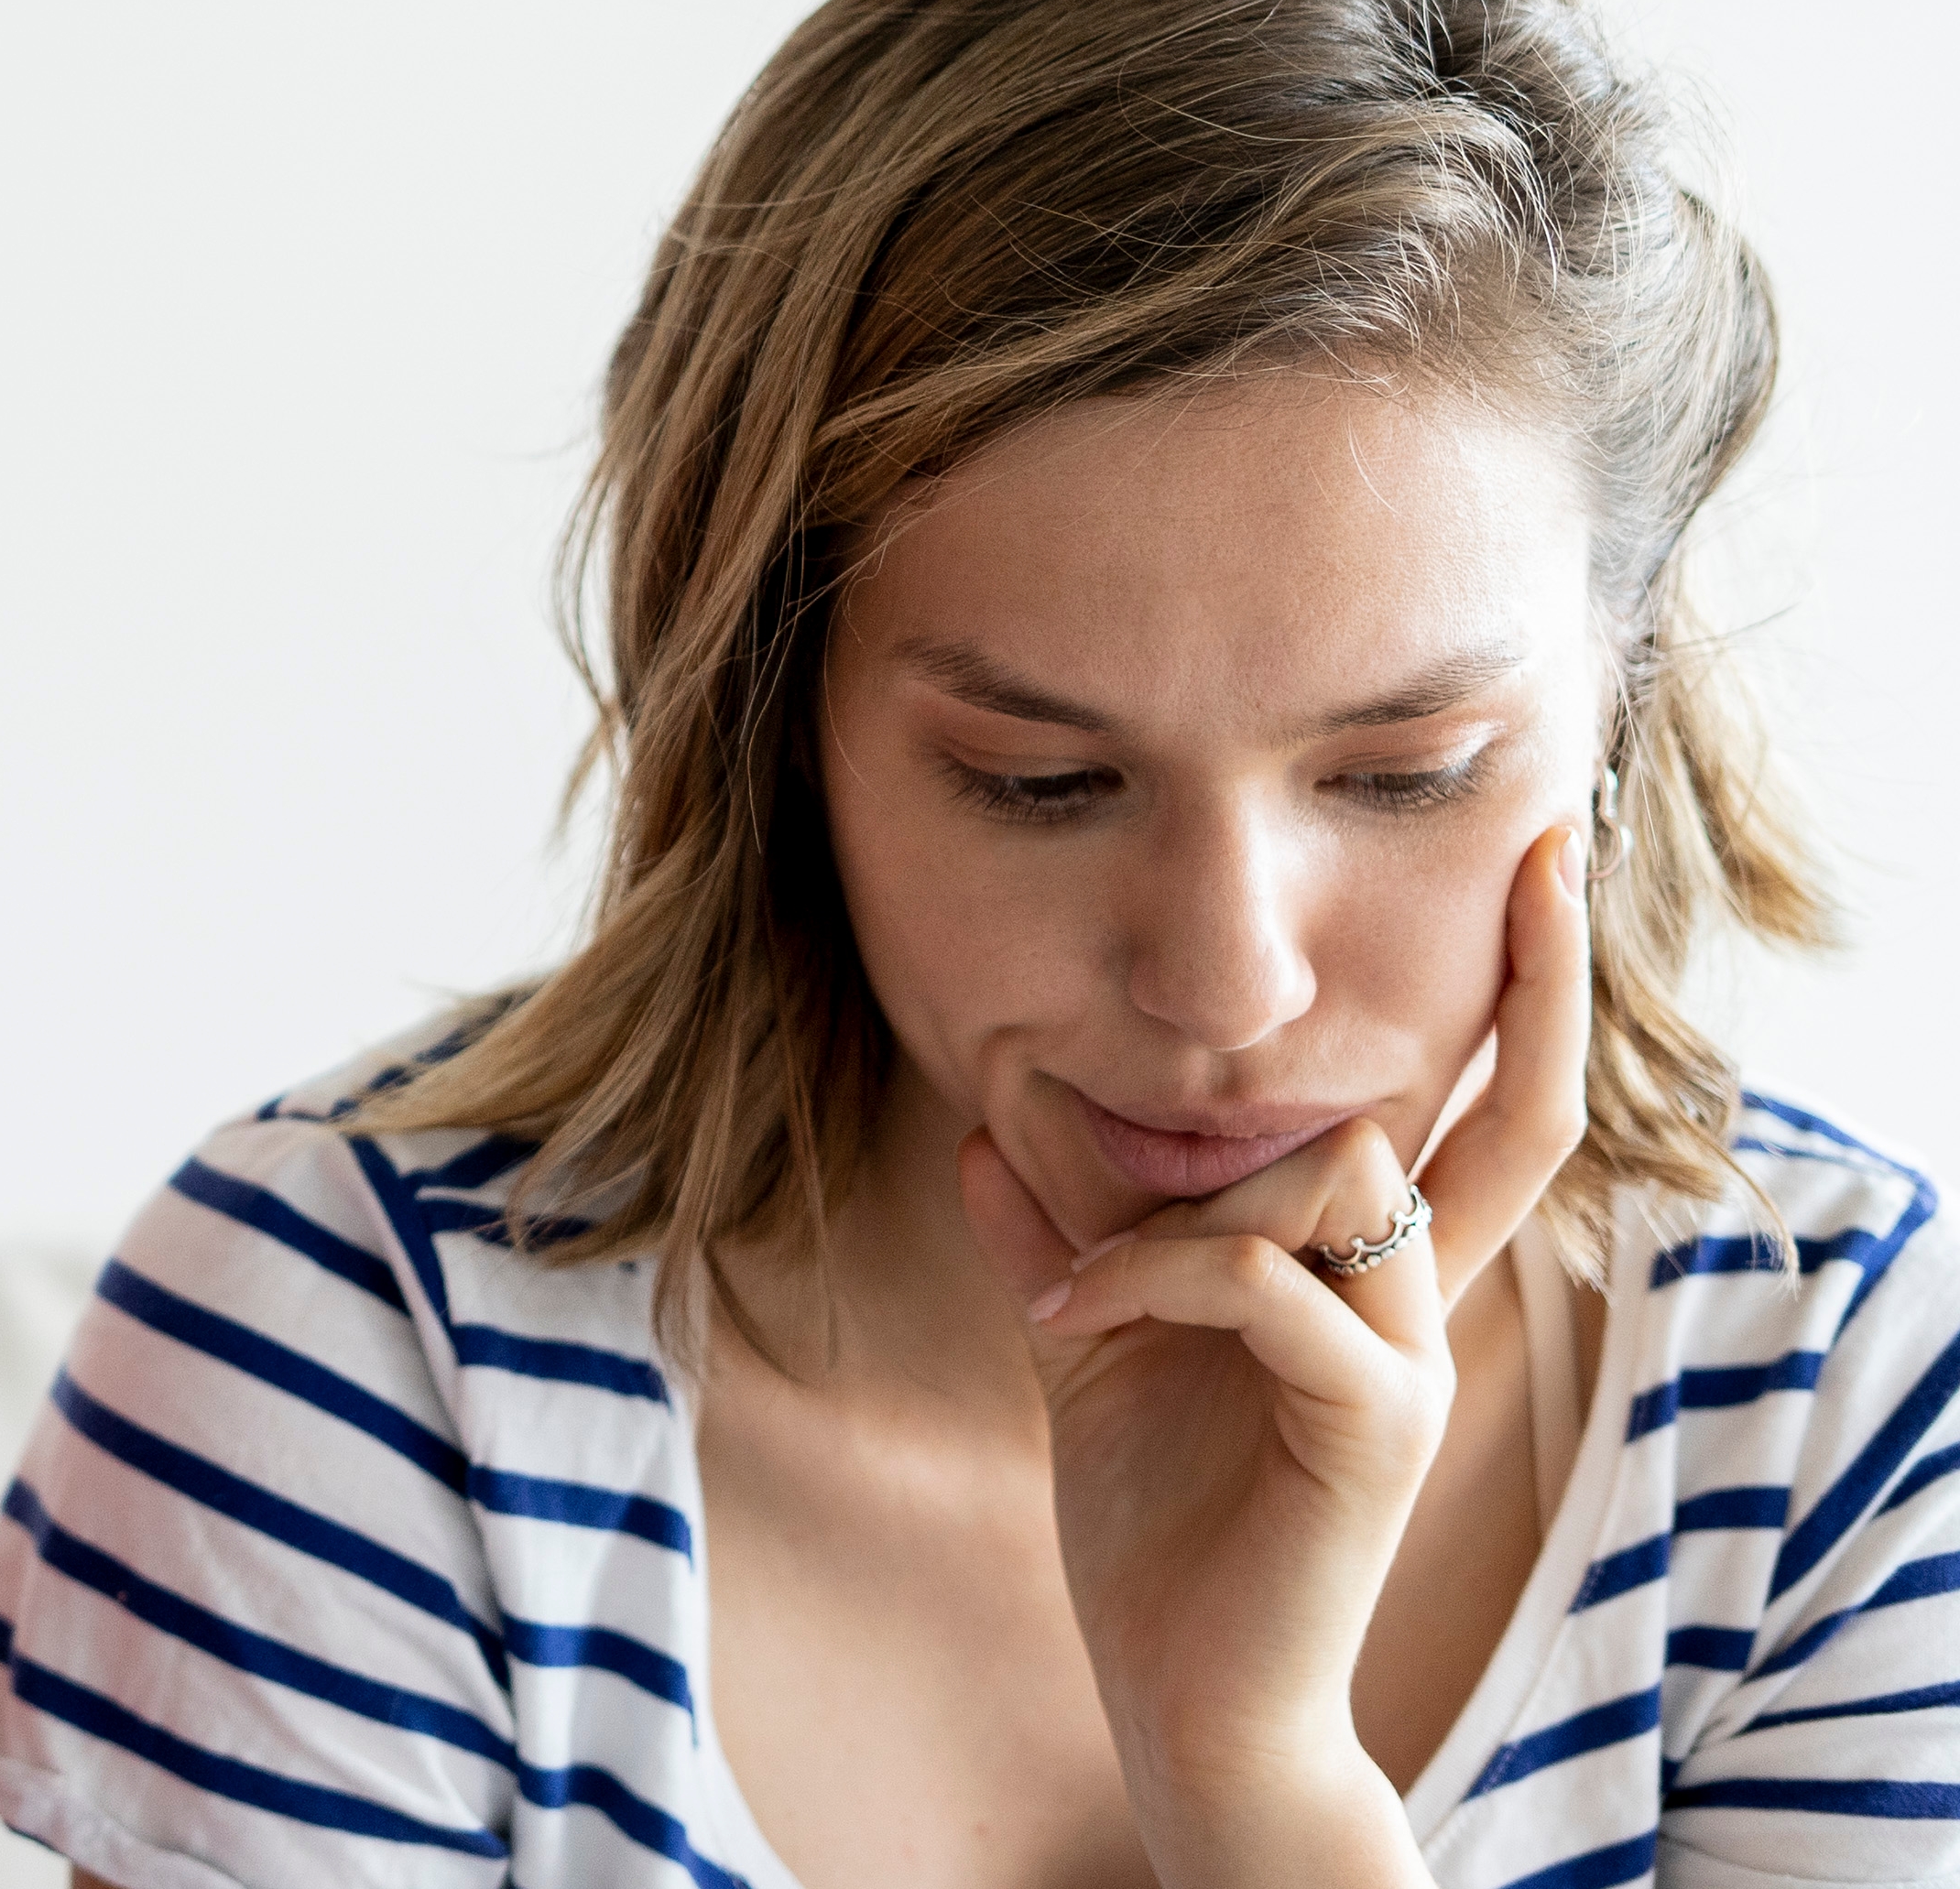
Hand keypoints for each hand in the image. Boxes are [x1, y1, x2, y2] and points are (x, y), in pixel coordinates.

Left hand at [954, 820, 1590, 1881]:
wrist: (1179, 1687)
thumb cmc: (1156, 1519)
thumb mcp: (1093, 1332)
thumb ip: (1064, 1218)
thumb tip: (995, 1104)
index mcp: (1373, 1271)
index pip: (1492, 1101)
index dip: (1537, 987)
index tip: (1548, 855)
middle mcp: (1420, 1301)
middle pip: (1448, 1116)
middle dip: (1380, 1052)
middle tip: (1316, 994)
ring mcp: (1410, 1360)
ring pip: (1336, 1176)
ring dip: (1180, 1201)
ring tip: (1072, 1279)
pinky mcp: (1375, 1424)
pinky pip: (1269, 1280)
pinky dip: (1150, 1273)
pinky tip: (1071, 1317)